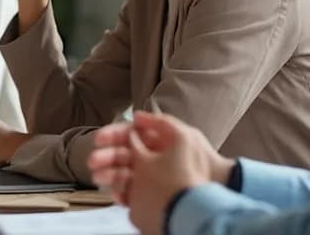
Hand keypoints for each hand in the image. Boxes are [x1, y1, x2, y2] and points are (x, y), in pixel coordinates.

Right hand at [88, 112, 231, 233]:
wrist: (217, 187)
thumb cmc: (202, 160)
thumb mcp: (181, 135)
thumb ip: (157, 123)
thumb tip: (136, 115)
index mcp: (156, 142)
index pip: (129, 136)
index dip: (113, 135)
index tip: (99, 139)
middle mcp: (151, 158)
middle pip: (122, 155)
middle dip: (106, 156)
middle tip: (92, 162)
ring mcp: (150, 177)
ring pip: (123, 174)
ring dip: (109, 174)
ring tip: (97, 178)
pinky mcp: (150, 195)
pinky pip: (131, 192)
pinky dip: (120, 191)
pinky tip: (113, 192)